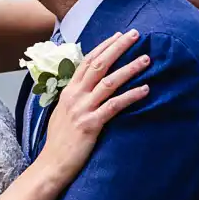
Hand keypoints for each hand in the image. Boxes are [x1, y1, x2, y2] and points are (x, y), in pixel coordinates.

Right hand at [33, 30, 150, 182]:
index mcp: (68, 91)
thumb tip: (89, 86)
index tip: (118, 35)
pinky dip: (131, 96)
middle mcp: (74, 96)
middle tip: (135, 34)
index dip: (104, 46)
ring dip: (129, 68)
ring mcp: (82, 109)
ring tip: (146, 59)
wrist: (51, 165)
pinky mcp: (91, 124)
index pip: (87, 61)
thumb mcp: (64, 112)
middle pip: (99, 65)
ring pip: (109, 82)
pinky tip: (145, 89)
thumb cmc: (60, 141)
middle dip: (118, 47)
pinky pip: (114, 106)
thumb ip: (76, 97)